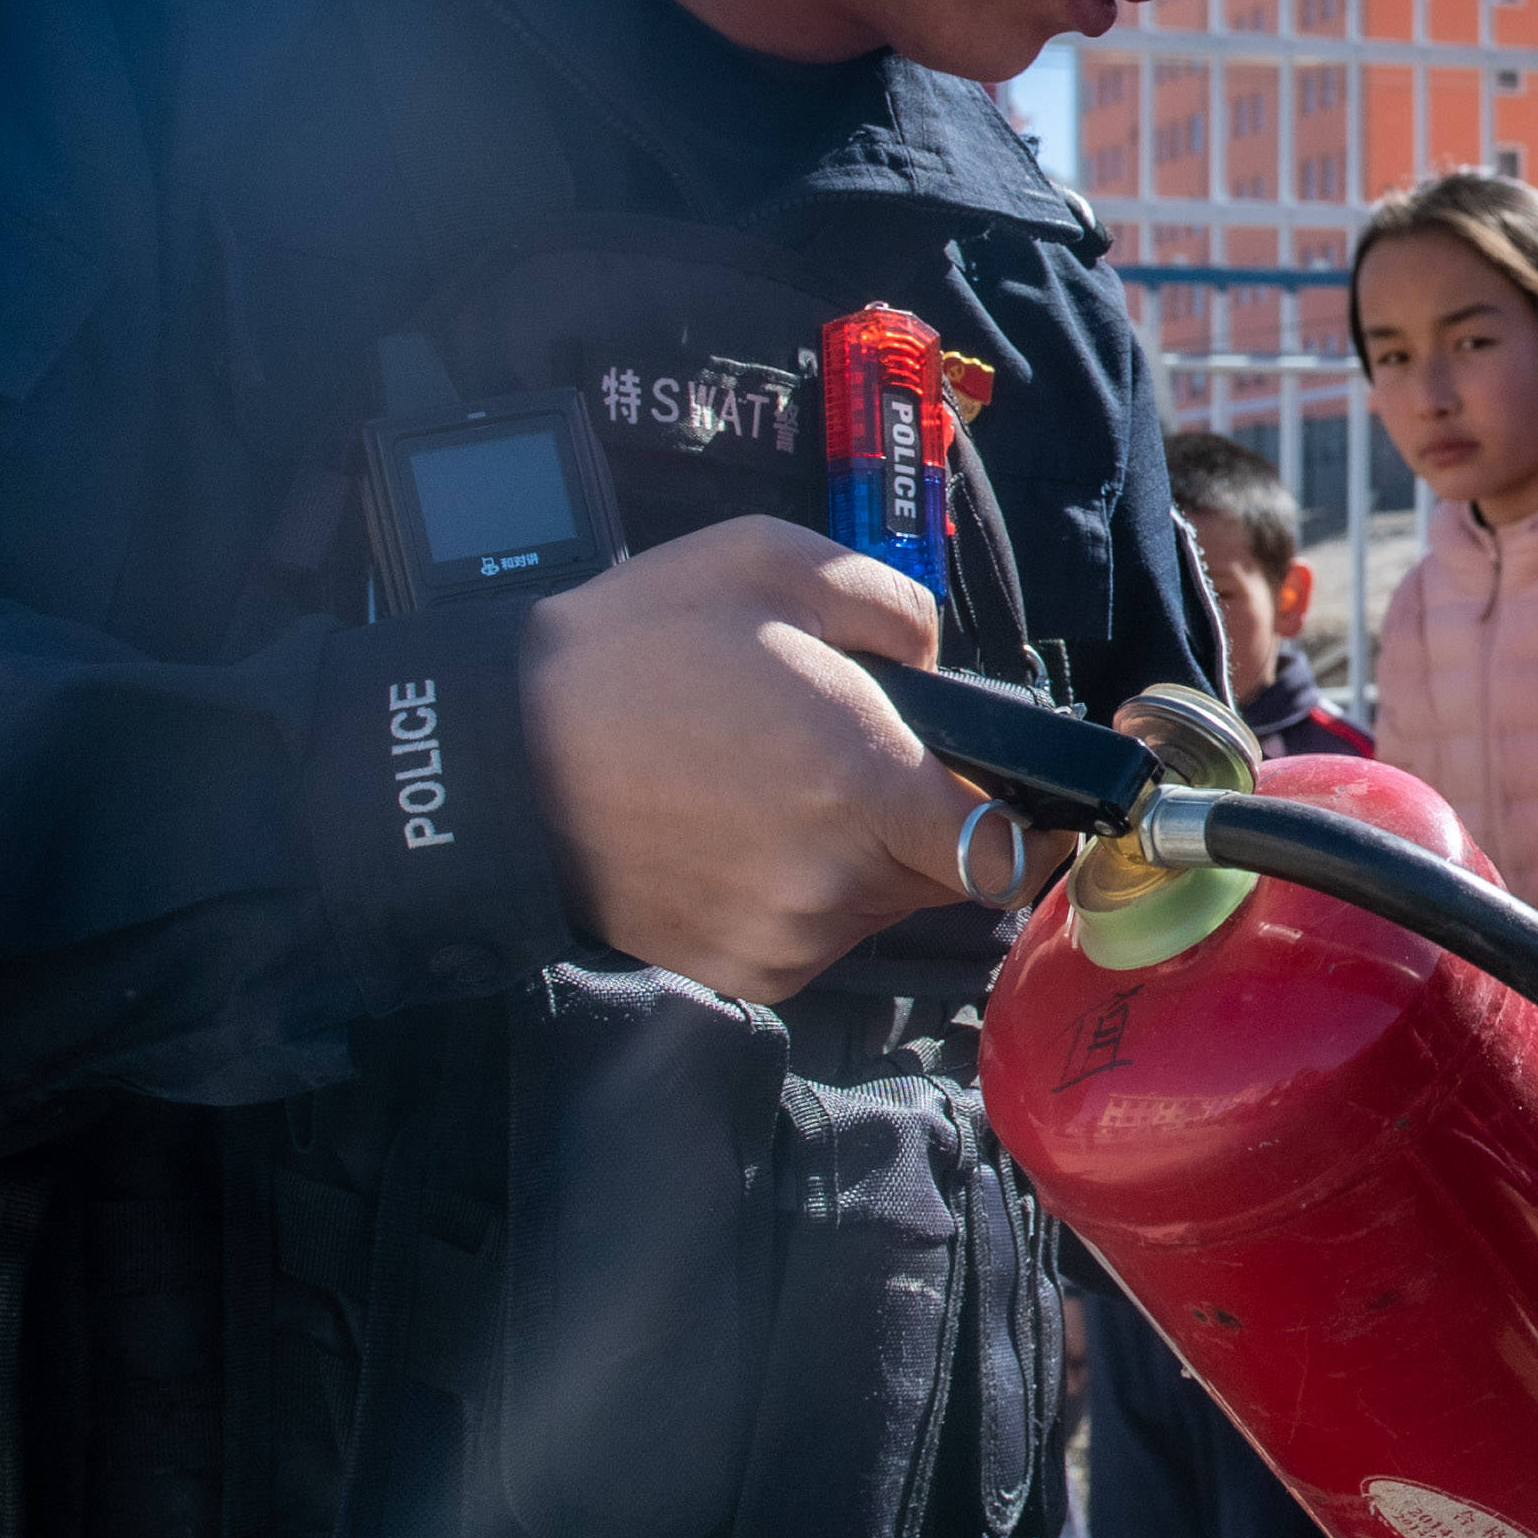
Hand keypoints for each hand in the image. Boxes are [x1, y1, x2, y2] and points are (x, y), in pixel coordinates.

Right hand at [519, 517, 990, 1002]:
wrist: (497, 757)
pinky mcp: (747, 971)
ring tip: (776, 787)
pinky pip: (819, 932)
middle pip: (946, 869)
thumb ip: (891, 605)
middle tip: (848, 755)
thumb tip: (936, 659)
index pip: (1010, 845)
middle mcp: (838, 880)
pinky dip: (806, 889)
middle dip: (927, 816)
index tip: (1041, 803)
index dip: (1037, 824)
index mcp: (864, 782)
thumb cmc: (636, 651)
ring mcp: (790, 937)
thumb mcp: (770, 565)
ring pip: (882, 902)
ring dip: (863, 853)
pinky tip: (742, 833)